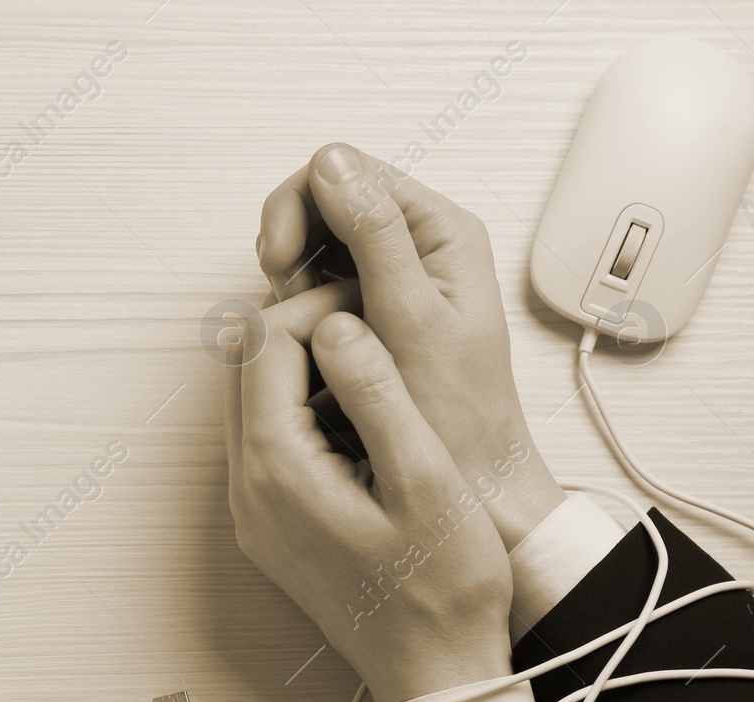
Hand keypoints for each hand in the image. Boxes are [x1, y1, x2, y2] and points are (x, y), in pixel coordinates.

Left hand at [226, 289, 513, 701]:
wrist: (432, 673)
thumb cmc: (442, 587)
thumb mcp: (424, 478)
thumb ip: (375, 393)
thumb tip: (336, 323)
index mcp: (277, 468)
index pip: (264, 343)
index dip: (318, 308)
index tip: (378, 311)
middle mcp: (246, 487)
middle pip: (245, 365)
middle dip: (303, 330)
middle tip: (376, 328)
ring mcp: (251, 509)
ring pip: (252, 400)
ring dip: (303, 368)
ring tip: (377, 367)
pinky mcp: (269, 524)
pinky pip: (266, 440)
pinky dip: (304, 410)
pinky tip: (364, 419)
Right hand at [255, 142, 565, 549]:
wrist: (474, 487)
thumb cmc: (455, 420)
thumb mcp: (411, 320)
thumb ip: (375, 237)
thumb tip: (331, 163)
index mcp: (442, 232)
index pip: (350, 170)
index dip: (300, 205)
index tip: (279, 263)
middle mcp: (418, 245)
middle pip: (325, 201)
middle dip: (290, 240)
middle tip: (282, 293)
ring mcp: (392, 278)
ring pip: (314, 243)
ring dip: (290, 275)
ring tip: (298, 322)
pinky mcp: (370, 312)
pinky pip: (316, 284)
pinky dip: (296, 304)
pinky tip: (303, 338)